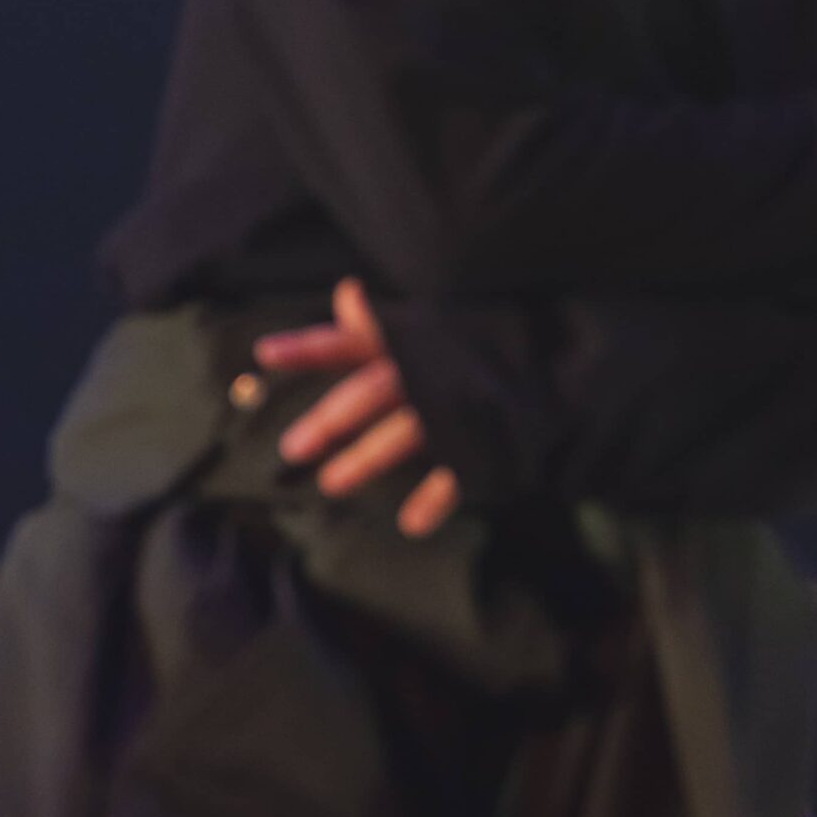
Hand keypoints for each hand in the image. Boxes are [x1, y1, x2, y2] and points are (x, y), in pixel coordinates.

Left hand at [252, 277, 459, 538]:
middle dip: (330, 419)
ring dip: (366, 459)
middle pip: (370, 392)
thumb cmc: (471, 344)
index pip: (349, 342)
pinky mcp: (483, 434)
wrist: (554, 354)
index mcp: (407, 341)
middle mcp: (426, 368)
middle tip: (291, 448)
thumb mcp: (426, 325)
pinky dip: (435, 498)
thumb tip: (345, 292)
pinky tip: (411, 524)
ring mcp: (455, 402)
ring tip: (329, 484)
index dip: (308, 347)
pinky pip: (457, 469)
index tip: (262, 353)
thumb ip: (379, 324)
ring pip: (404, 431)